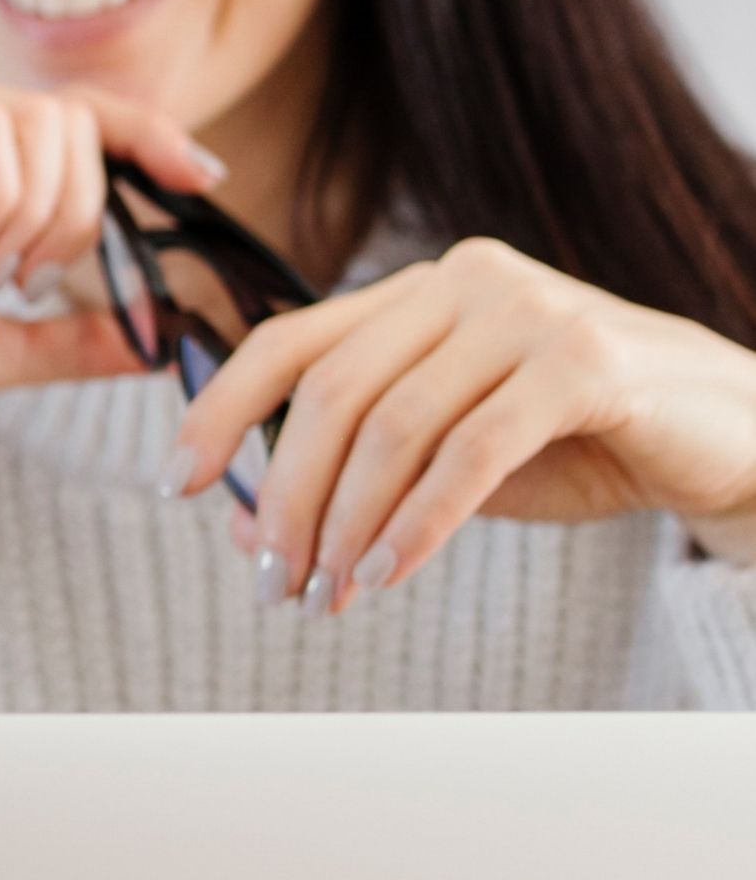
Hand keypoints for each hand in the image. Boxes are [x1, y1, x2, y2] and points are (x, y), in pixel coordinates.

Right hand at [0, 67, 225, 411]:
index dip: (147, 139)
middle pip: (71, 121)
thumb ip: (71, 338)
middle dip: (78, 211)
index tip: (203, 179)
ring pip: (39, 120)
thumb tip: (156, 343)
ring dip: (40, 213)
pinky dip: (0, 196)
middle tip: (28, 278)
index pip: (75, 122)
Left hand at [170, 236, 755, 610]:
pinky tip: (383, 575)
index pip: (286, 341)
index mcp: (414, 292)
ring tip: (326, 597)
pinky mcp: (581, 362)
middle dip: (287, 500)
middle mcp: (462, 281)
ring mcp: (525, 312)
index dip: (218, 411)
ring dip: (345, 527)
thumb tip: (244, 526)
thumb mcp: (437, 460)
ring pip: (392, 428)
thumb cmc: (563, 442)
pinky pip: (468, 454)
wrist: (712, 432)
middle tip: (273, 585)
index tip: (177, 484)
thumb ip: (349, 477)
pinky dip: (415, 525)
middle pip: (328, 394)